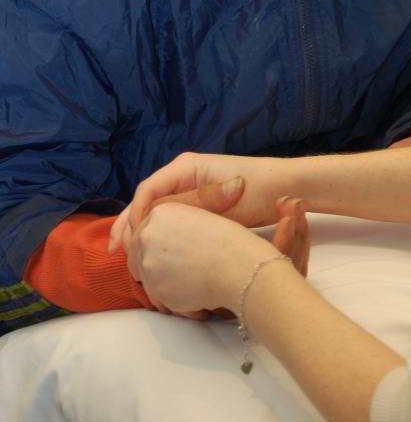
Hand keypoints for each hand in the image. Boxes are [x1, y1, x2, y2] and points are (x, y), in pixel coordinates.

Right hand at [109, 152, 294, 254]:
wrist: (286, 189)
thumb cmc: (256, 188)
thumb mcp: (220, 195)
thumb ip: (187, 203)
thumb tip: (154, 215)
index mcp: (185, 167)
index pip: (148, 190)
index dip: (134, 214)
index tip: (127, 239)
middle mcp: (183, 176)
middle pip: (146, 201)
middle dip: (128, 224)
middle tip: (114, 250)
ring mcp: (189, 190)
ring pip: (155, 212)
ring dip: (139, 231)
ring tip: (124, 254)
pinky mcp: (198, 205)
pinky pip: (169, 219)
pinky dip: (157, 234)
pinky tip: (150, 252)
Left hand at [128, 196, 308, 317]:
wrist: (238, 265)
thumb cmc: (228, 241)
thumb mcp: (198, 218)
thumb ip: (173, 226)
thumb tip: (163, 243)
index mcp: (159, 212)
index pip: (142, 232)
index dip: (155, 247)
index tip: (168, 256)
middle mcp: (147, 235)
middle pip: (137, 256)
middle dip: (155, 267)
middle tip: (179, 273)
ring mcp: (148, 263)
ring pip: (147, 281)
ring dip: (165, 286)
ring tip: (193, 287)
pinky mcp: (156, 289)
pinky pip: (160, 301)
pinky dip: (175, 303)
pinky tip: (197, 300)